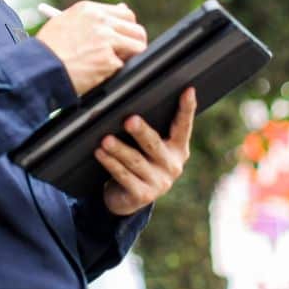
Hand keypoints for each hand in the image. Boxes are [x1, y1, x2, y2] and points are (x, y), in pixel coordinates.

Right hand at [34, 1, 146, 94]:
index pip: (124, 14)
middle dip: (134, 42)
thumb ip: (93, 19)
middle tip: (126, 53)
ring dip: (129, 57)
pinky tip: (97, 73)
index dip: (126, 28)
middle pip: (136, 29)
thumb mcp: (65, 23)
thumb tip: (122, 9)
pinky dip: (112, 73)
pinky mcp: (107, 60)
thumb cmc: (48, 49)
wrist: (38, 67)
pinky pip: (122, 66)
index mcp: (89, 10)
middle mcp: (100, 21)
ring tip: (112, 64)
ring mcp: (106, 40)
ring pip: (137, 46)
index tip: (124, 37)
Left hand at [96, 87, 196, 215]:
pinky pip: (124, 176)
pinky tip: (100, 153)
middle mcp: (172, 165)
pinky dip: (111, 163)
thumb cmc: (140, 162)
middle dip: (141, 132)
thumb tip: (133, 103)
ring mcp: (159, 183)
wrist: (127, 198)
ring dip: (119, 149)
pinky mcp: (143, 196)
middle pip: (154, 144)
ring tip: (106, 139)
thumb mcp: (150, 148)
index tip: (188, 90)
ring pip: (135, 161)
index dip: (187, 109)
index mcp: (178, 149)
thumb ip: (150, 130)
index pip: (183, 126)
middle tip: (130, 120)